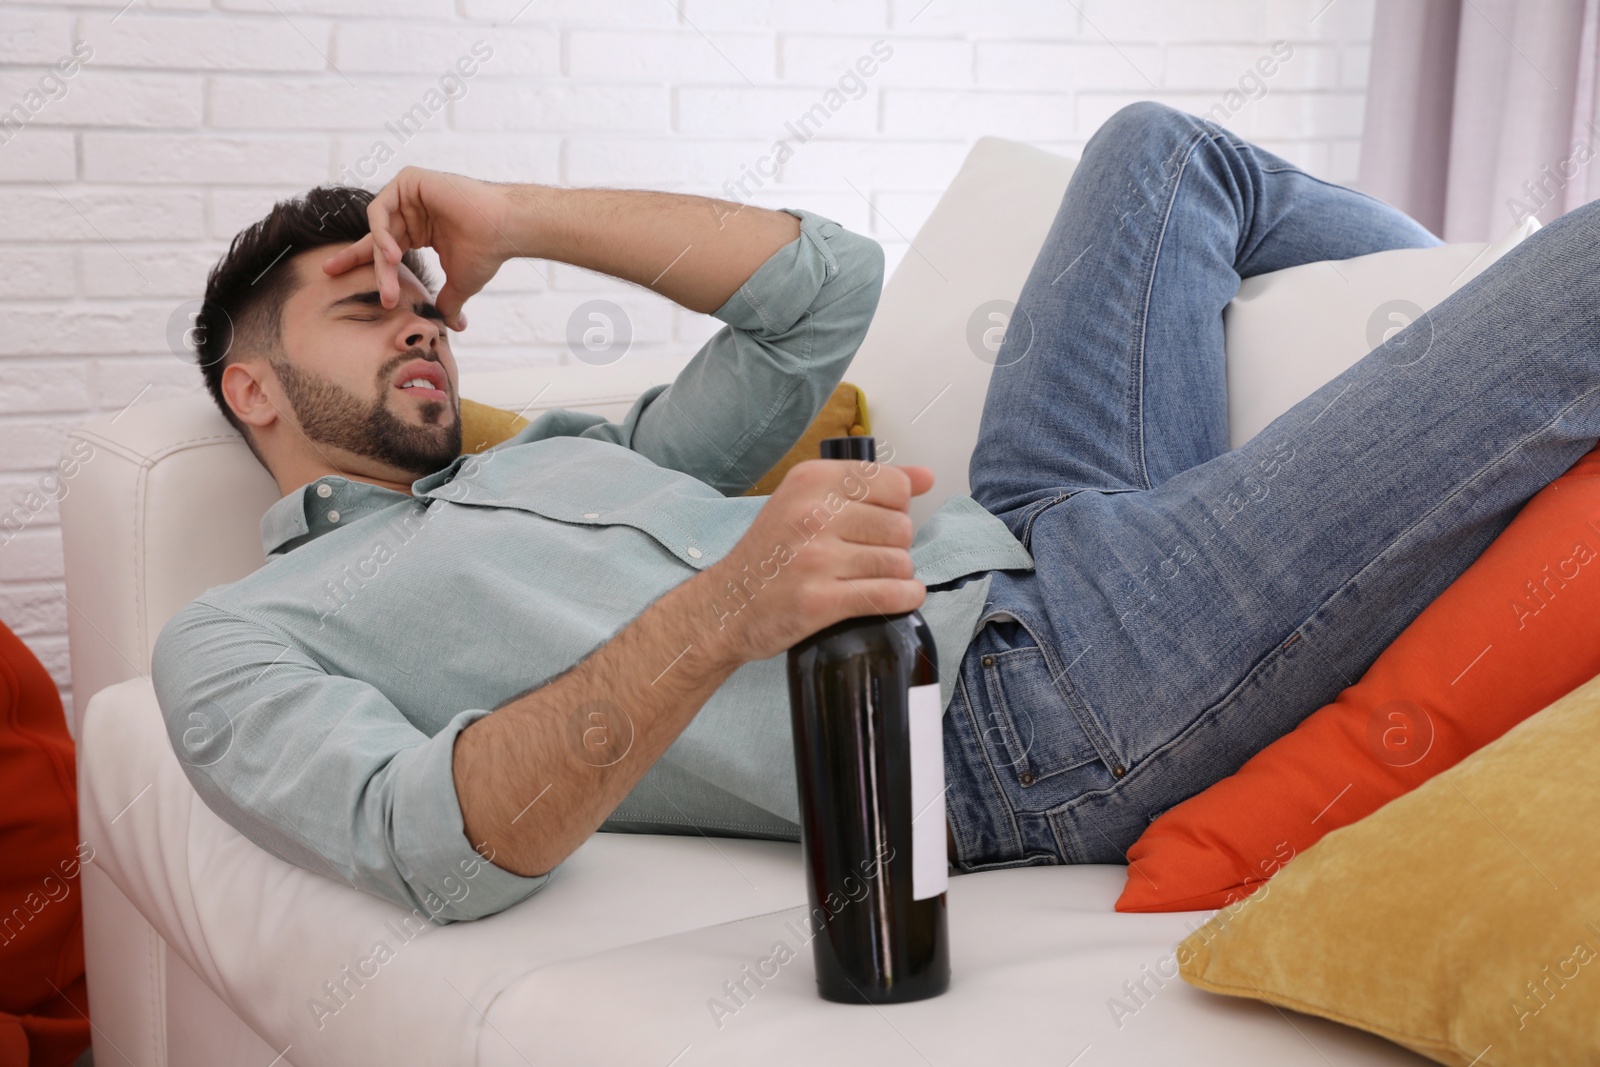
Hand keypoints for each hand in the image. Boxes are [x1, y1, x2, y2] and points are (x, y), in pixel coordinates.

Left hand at [321, 166, 519, 330]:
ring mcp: (409, 193)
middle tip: (364, 288)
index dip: (356, 259)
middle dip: (365, 264)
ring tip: (390, 276)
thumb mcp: (460, 283)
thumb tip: (453, 326)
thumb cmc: (486, 251)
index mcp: (418, 229)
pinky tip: (392, 253)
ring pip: (378, 227)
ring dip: (380, 255)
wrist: (503, 230)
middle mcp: (411, 210)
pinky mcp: (409, 180)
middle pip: (375, 238)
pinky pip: (381, 209)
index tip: (330, 273)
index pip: (380, 245)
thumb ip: (448, 302)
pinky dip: (382, 232)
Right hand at [704, 458, 934, 664]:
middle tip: (868, 554)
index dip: (896, 507)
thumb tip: (925, 477)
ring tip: (871, 577)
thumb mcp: (806, 500)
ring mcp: (816, 559)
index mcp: (811, 480)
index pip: (894, 485)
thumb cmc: (771, 553)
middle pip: (901, 527)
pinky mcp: (820, 601)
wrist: (727, 604)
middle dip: (895, 545)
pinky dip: (905, 598)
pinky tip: (898, 596)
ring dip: (896, 575)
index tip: (877, 520)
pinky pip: (888, 595)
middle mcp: (813, 514)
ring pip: (899, 563)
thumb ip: (866, 484)